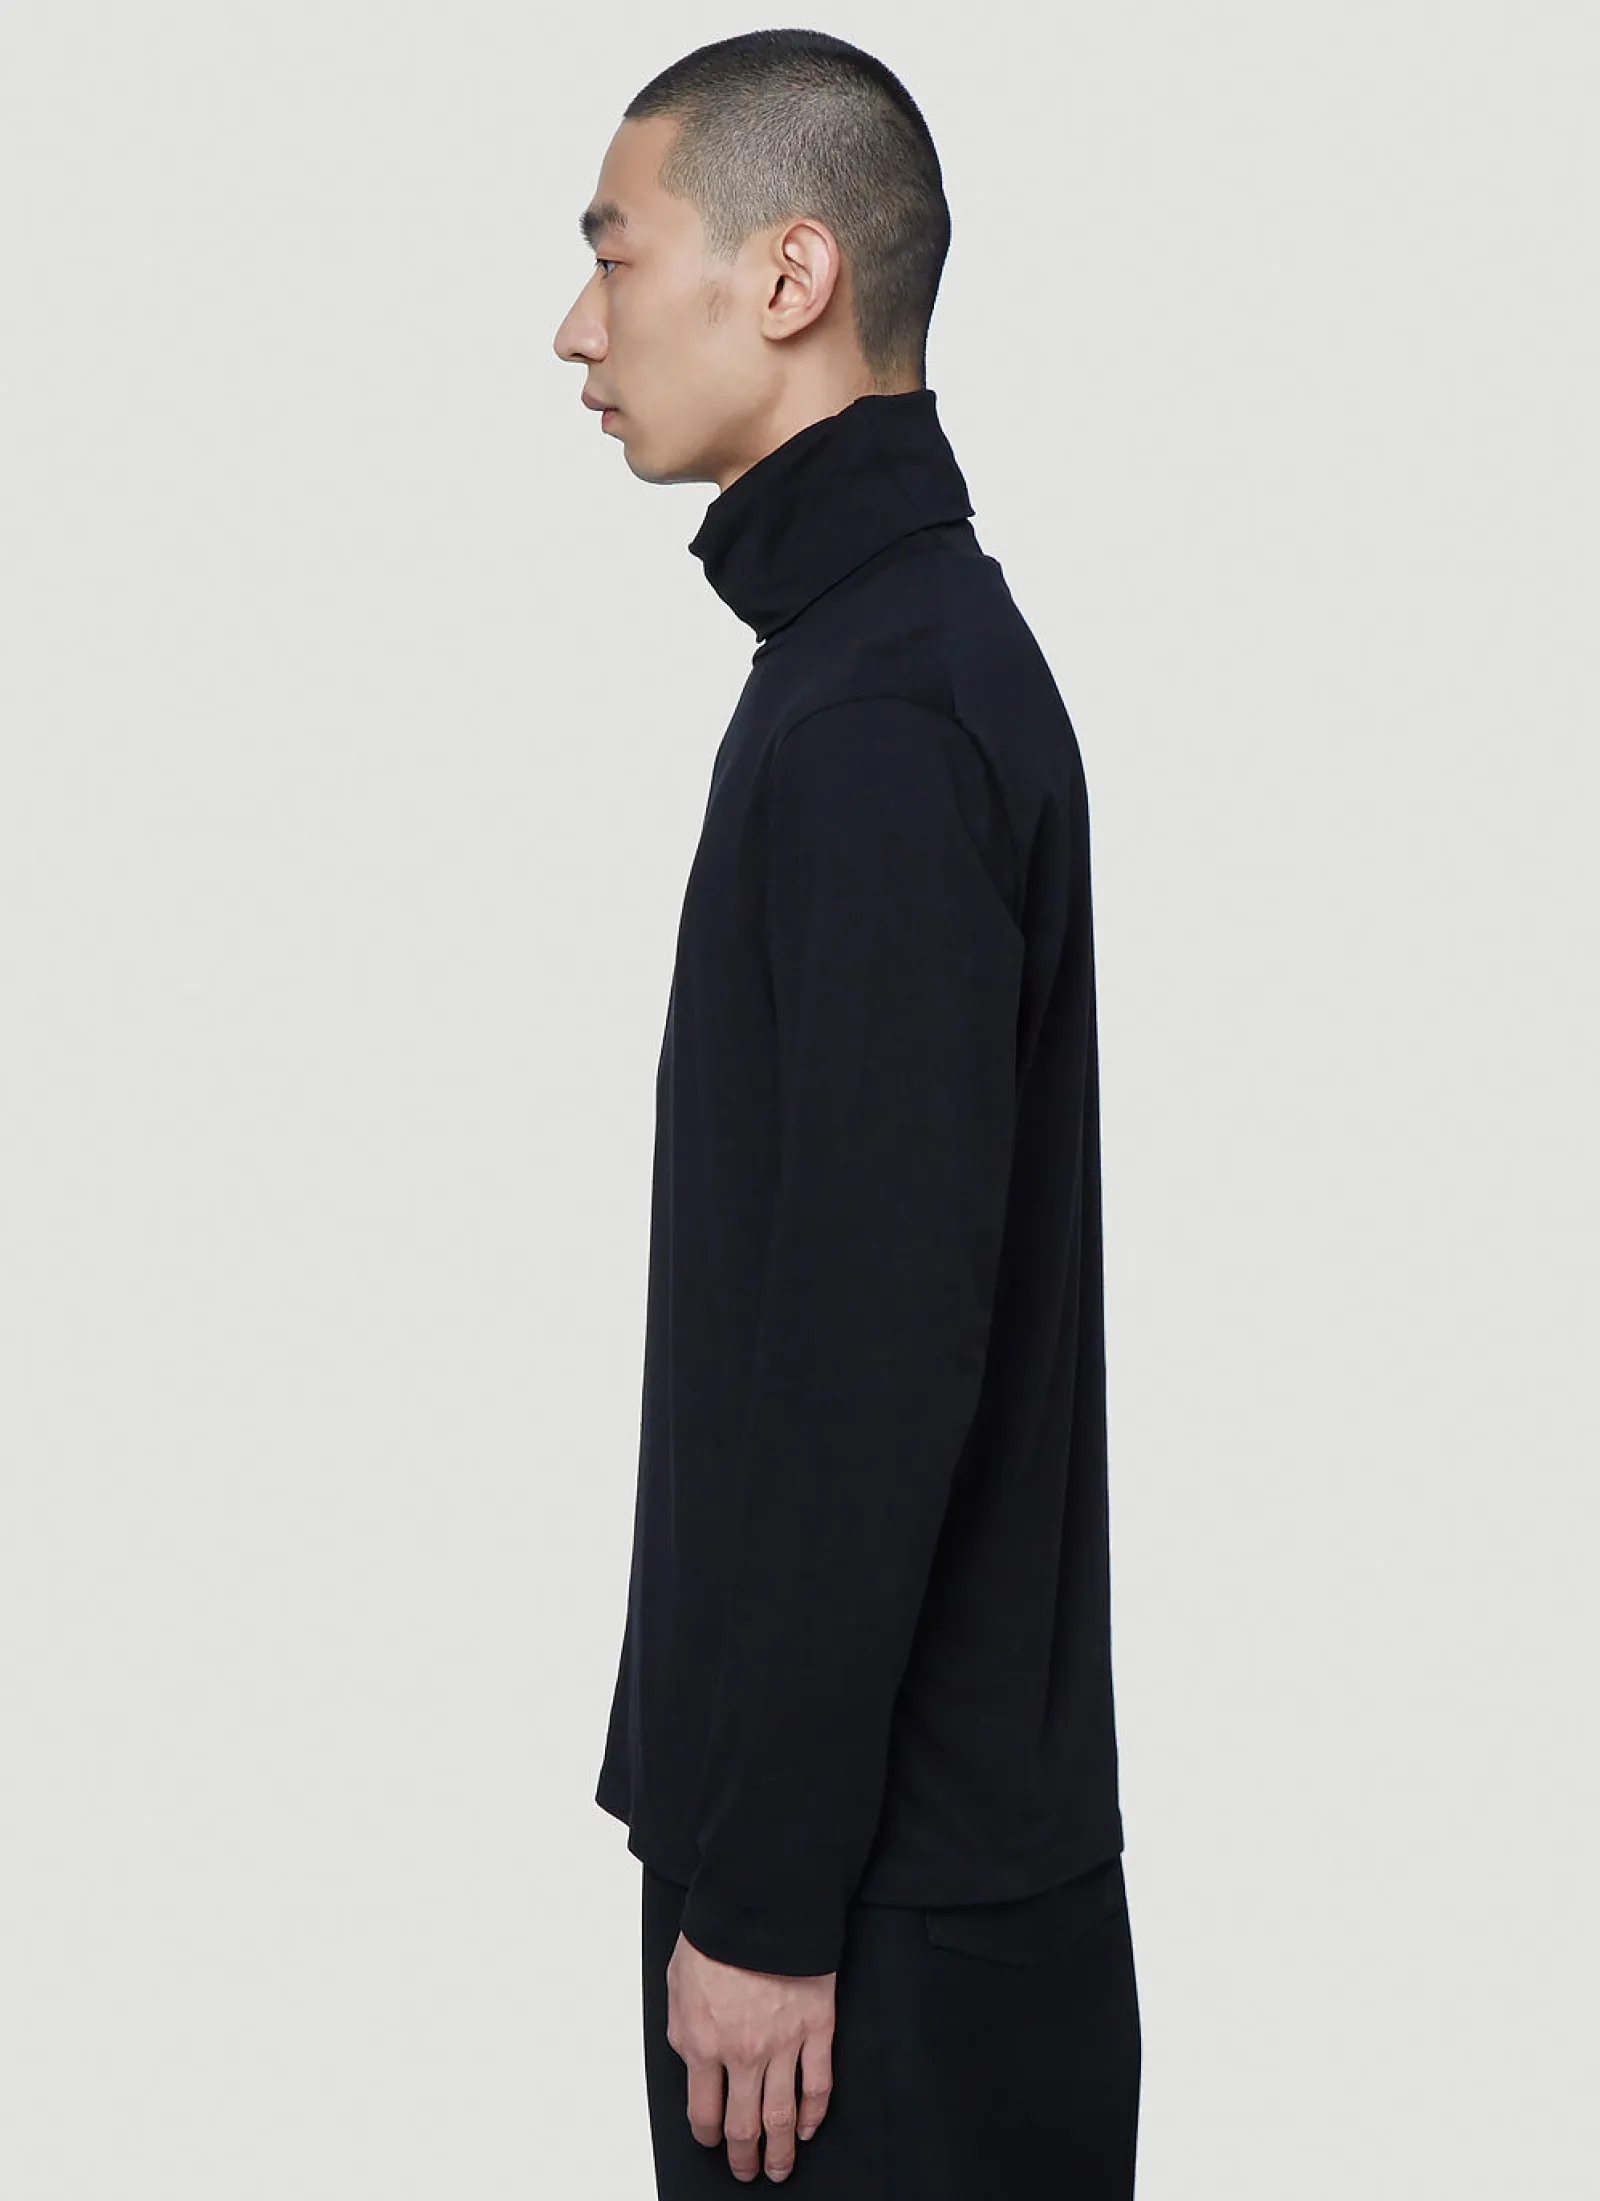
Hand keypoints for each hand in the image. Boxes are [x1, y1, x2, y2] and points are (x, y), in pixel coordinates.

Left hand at [665, 1928, 835, 2183]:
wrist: (761, 1903)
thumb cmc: (716, 1934)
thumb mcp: (677, 1984)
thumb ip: (683, 2029)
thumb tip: (692, 2058)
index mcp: (702, 2043)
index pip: (703, 2113)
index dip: (708, 2136)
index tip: (712, 2143)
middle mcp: (742, 2054)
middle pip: (743, 2127)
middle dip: (744, 2158)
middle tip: (747, 2171)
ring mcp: (783, 2045)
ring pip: (782, 2117)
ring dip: (781, 2151)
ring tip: (780, 2168)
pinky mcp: (817, 2028)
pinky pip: (818, 2085)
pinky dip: (814, 2114)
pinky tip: (810, 2128)